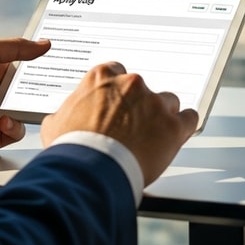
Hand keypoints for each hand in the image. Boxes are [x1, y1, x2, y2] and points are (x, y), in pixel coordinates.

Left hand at [0, 37, 50, 155]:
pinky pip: (17, 132)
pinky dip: (14, 127)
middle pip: (35, 91)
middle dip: (47, 91)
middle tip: (61, 88)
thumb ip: (16, 47)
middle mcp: (2, 92)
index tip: (64, 63)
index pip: (30, 67)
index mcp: (0, 70)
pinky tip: (3, 122)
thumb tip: (46, 43)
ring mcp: (0, 114)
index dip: (46, 65)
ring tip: (20, 107)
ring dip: (29, 110)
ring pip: (29, 112)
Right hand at [41, 61, 198, 186]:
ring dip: (161, 117)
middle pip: (143, 89)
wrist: (89, 172)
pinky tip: (176, 135)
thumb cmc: (72, 149)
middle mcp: (131, 84)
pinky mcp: (172, 126)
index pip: (118, 73)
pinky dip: (184, 127)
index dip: (118, 94)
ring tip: (152, 137)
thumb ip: (67, 112)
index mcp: (102, 77)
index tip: (118, 105)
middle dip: (139, 106)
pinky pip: (189, 118)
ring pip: (167, 103)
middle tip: (131, 127)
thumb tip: (65, 117)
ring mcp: (154, 104)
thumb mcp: (56, 124)